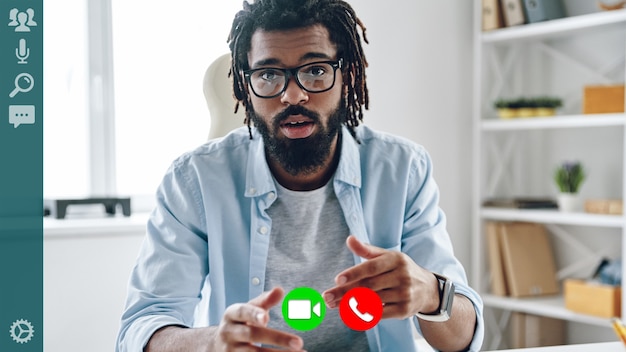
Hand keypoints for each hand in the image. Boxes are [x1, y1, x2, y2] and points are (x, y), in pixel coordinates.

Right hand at [215, 287, 304, 350]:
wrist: (216, 345)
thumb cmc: (238, 323)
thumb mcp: (247, 309)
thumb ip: (264, 301)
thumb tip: (280, 290)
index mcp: (232, 314)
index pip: (243, 312)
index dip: (254, 314)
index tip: (266, 317)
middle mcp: (229, 332)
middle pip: (252, 334)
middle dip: (276, 338)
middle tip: (298, 341)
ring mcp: (231, 350)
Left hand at [322, 235, 439, 319]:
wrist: (427, 289)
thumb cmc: (399, 269)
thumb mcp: (386, 256)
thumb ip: (366, 249)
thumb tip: (349, 239)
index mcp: (395, 259)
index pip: (372, 267)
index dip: (354, 273)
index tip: (337, 280)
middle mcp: (401, 276)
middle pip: (368, 286)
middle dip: (345, 292)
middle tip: (327, 297)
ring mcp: (404, 294)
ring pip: (372, 301)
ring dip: (350, 305)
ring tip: (334, 305)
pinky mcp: (404, 310)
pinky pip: (380, 314)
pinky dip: (363, 316)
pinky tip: (349, 316)